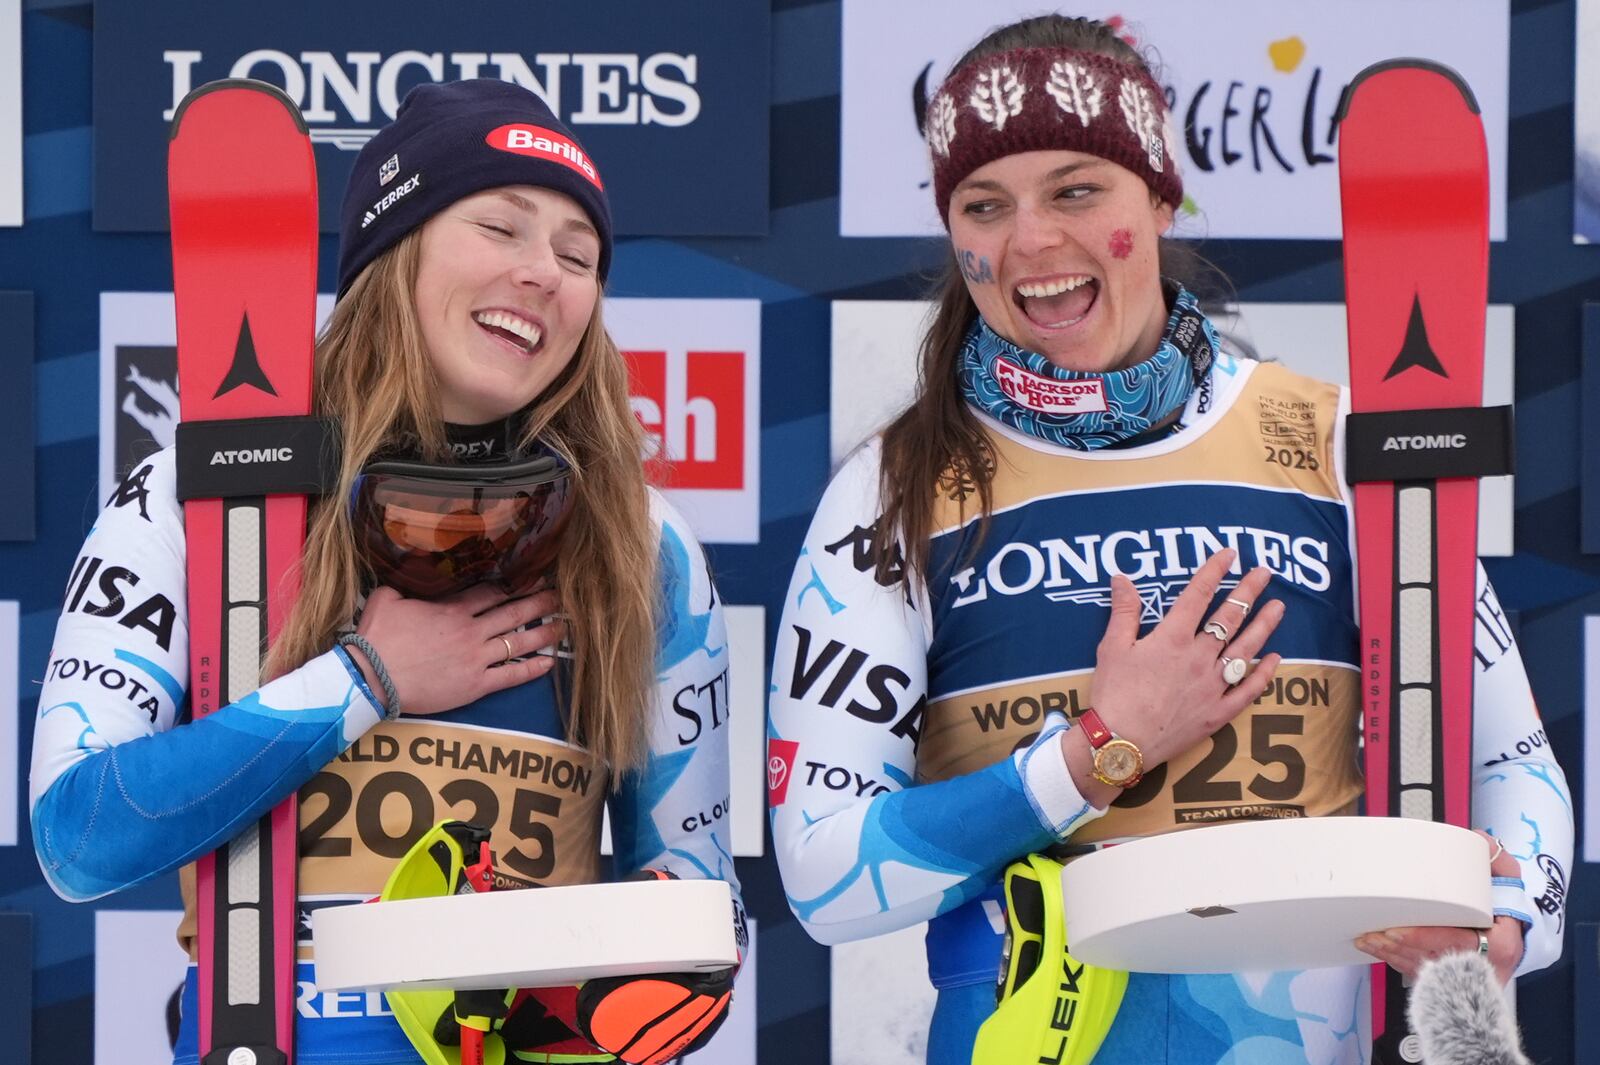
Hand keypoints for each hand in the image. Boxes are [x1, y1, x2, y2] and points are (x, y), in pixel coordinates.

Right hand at [348, 584, 566, 715]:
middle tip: (559, 596)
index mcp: (452, 610)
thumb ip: (401, 587)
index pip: (492, 593)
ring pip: (519, 641)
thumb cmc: (376, 639)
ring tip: (563, 625)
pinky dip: (532, 669)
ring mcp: (476, 658)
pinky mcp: (476, 684)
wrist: (373, 677)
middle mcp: (471, 631)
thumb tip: (402, 579)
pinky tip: (550, 663)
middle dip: (538, 603)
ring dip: (543, 632)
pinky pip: (511, 675)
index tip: (532, 579)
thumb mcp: (385, 599)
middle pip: (513, 612)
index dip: (515, 585)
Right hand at [1081, 549, 1283, 765]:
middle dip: (1248, 592)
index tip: (1229, 554)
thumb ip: (1123, 611)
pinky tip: (1274, 659)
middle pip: (1229, 618)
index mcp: (1172, 638)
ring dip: (1264, 626)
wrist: (1121, 743)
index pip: (1197, 595)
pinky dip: (1263, 674)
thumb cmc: (1113, 694)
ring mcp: (1212, 686)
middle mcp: (1198, 657)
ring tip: (1278, 607)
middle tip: (1265, 573)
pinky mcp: (1217, 713)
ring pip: (1245, 650)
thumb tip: (1122, 579)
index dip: (1214, 571)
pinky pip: (1248, 691)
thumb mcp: (1111, 647)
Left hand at [1355, 831, 1525, 984]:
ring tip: (1368, 939)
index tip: (1396, 930)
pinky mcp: (1454, 980)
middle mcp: (1484, 967)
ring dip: (1393, 955)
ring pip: (1424, 970)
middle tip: (1373, 933)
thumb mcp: (1508, 881)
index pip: (1458, 943)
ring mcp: (1468, 977)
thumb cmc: (1507, 908)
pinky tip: (1378, 949)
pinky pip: (1421, 974)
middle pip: (1434, 960)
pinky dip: (1397, 961)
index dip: (1424, 937)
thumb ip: (1496, 860)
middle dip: (1399, 948)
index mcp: (1500, 944)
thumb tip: (1479, 839)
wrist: (1514, 937)